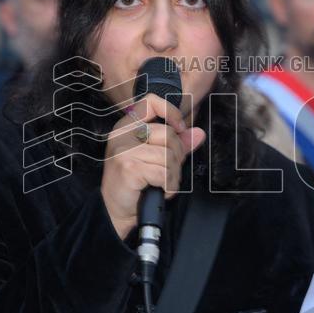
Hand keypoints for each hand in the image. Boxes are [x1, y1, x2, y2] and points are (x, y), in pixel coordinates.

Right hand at [100, 94, 205, 238]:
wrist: (115, 210)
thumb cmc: (133, 183)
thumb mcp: (154, 158)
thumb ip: (177, 144)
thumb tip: (199, 133)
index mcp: (127, 126)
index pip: (150, 102)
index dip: (171, 112)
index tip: (179, 129)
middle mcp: (123, 135)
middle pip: (168, 134)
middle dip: (177, 157)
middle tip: (168, 171)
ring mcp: (124, 151)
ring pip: (169, 156)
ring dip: (173, 176)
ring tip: (163, 183)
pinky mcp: (129, 168)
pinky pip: (164, 173)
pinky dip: (168, 186)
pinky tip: (160, 190)